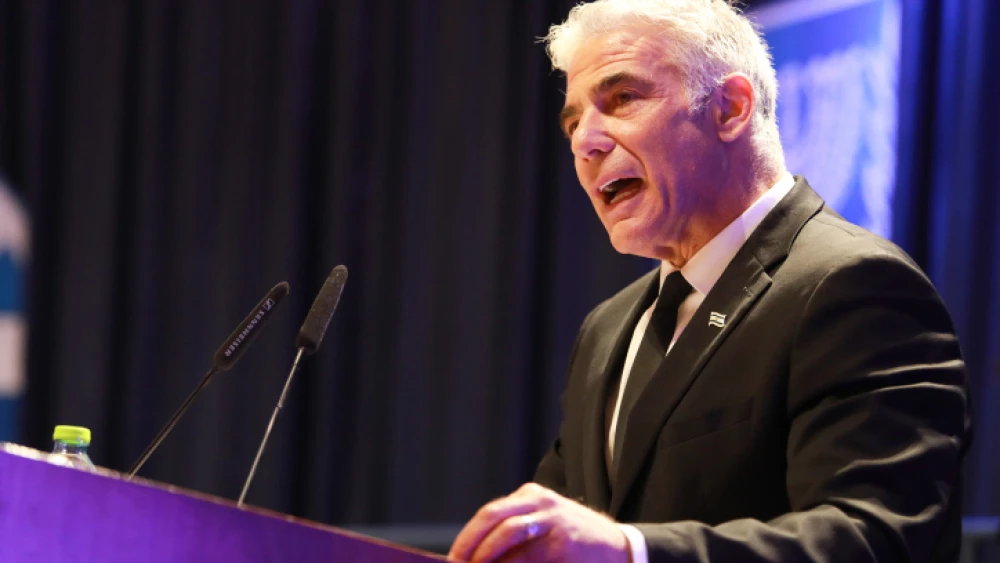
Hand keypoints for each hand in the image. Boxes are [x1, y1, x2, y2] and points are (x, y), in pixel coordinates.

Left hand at [448, 483, 630, 562]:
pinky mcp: (562, 547)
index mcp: (531, 496)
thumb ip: (513, 532)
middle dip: (470, 547)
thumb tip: (472, 556)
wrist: (619, 548)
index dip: (467, 538)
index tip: (453, 560)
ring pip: (506, 537)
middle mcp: (541, 503)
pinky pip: (525, 559)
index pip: (489, 514)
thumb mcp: (544, 522)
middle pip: (493, 519)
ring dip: (485, 557)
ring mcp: (553, 523)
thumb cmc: (573, 540)